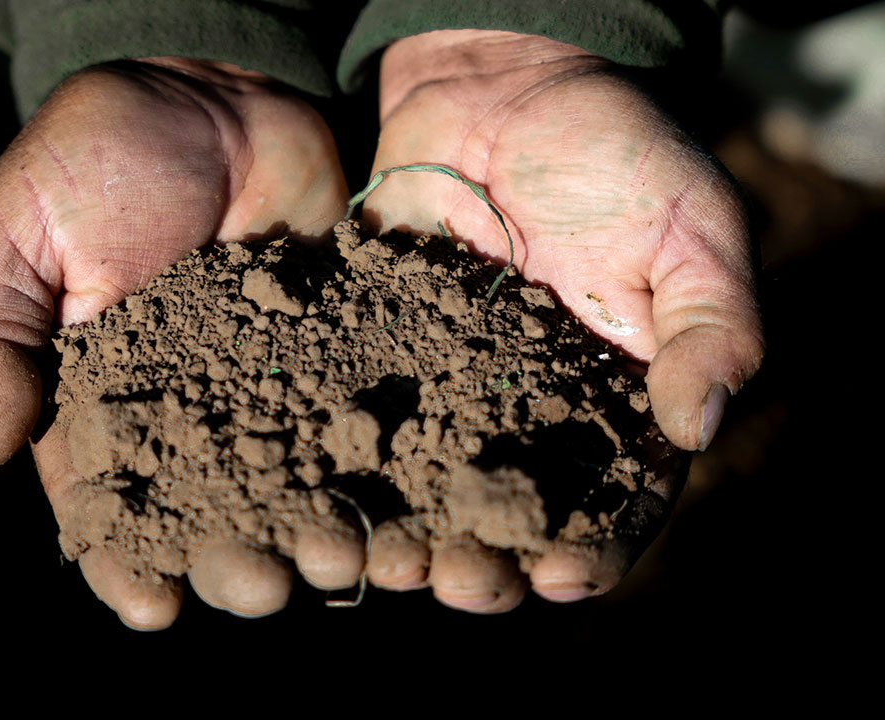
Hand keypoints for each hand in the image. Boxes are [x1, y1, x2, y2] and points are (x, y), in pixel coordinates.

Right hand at [0, 58, 353, 627]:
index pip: (103, 490)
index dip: (123, 554)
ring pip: (281, 469)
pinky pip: (343, 408)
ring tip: (329, 563)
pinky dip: (362, 454)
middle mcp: (183, 398)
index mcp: (97, 388)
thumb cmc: (97, 154)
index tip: (150, 607)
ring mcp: (260, 374)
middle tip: (256, 592)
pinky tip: (383, 500)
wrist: (215, 93)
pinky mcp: (327, 341)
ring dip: (303, 520)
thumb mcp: (16, 232)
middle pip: (205, 498)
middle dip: (227, 552)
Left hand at [360, 31, 763, 607]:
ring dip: (411, 523)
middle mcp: (530, 402)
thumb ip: (709, 324)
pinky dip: (345, 450)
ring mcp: (451, 378)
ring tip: (387, 561)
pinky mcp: (383, 343)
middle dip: (488, 552)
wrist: (501, 83)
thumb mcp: (690, 225)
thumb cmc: (615, 148)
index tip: (562, 578)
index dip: (593, 540)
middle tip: (457, 585)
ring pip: (431, 474)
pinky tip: (321, 488)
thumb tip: (702, 427)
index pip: (613, 489)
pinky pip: (365, 406)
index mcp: (616, 390)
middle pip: (511, 502)